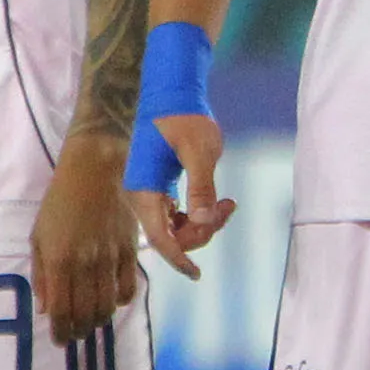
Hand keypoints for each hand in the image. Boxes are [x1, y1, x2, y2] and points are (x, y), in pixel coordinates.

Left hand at [34, 132, 146, 344]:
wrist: (95, 172)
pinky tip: (112, 300)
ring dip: (99, 321)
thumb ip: (41, 275)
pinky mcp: (130, 251)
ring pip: (108, 306)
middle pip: (86, 314)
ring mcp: (110, 259)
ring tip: (91, 322)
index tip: (60, 341)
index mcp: (59, 261)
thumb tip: (45, 308)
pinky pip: (129, 288)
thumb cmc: (59, 203)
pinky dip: (121, 301)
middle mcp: (86, 264)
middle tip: (75, 335)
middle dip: (79, 331)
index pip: (61, 310)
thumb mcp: (38, 237)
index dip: (61, 332)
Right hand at [136, 110, 234, 275]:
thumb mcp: (200, 151)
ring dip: (203, 223)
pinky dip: (199, 214)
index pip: (160, 238)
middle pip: (171, 236)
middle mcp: (141, 196)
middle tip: (227, 206)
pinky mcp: (159, 189)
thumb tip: (203, 219)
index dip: (178, 259)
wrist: (172, 95)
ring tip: (227, 202)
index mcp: (145, 190)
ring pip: (177, 227)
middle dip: (202, 231)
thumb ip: (201, 186)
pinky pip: (178, 215)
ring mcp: (150, 194)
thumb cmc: (185, 118)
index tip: (197, 274)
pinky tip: (219, 201)